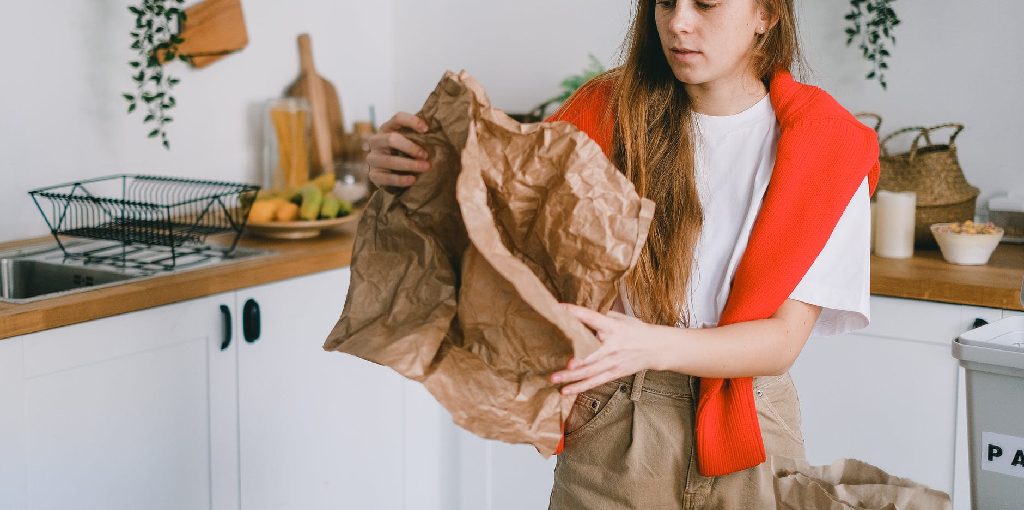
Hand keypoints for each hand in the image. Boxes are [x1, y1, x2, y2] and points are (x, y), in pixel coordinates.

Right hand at [366, 112, 430, 187]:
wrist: (389, 173)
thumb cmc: (403, 152)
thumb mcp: (407, 140)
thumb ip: (417, 135)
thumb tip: (436, 130)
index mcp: (386, 128)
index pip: (398, 118)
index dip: (412, 121)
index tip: (426, 129)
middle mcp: (376, 141)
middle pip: (391, 139)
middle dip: (411, 147)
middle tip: (426, 155)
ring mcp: (372, 158)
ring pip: (389, 160)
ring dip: (409, 164)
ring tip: (425, 167)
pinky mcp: (373, 175)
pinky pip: (386, 178)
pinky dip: (401, 179)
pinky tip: (413, 180)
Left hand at [549, 303, 664, 394]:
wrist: (656, 347)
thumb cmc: (634, 330)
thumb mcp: (620, 318)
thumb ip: (599, 317)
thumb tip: (576, 314)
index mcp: (613, 327)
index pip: (593, 318)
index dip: (578, 313)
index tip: (561, 309)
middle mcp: (613, 346)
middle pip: (592, 353)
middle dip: (578, 359)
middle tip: (564, 363)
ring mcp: (613, 362)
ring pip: (590, 372)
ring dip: (571, 377)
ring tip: (554, 378)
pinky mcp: (614, 373)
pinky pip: (594, 382)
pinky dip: (579, 387)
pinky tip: (565, 391)